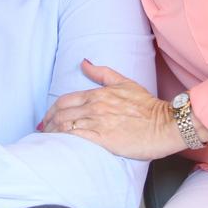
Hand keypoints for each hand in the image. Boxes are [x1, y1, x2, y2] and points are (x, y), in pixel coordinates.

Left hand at [39, 60, 184, 159]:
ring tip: (47, 139)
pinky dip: (64, 140)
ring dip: (52, 132)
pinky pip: (77, 138)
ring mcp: (98, 122)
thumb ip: (102, 72)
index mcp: (98, 93)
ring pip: (66, 126)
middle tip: (42, 130)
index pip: (65, 100)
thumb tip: (84, 62)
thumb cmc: (147, 105)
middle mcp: (95, 106)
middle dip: (48, 122)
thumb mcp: (124, 82)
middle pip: (61, 113)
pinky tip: (59, 145)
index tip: (47, 118)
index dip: (52, 110)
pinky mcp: (104, 139)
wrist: (165, 124)